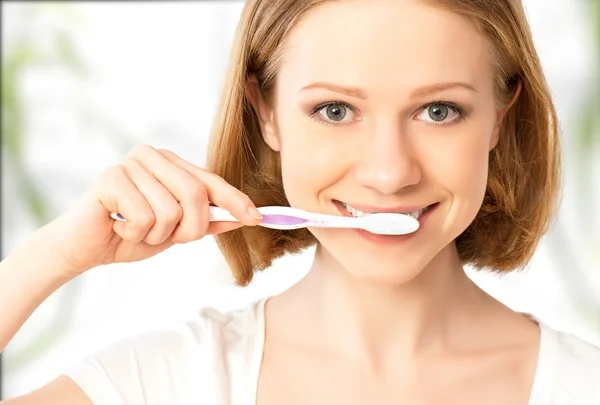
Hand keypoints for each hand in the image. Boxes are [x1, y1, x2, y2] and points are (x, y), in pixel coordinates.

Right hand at [46, 145, 261, 276]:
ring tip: (137, 229)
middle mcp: (153, 156)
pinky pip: (145, 218)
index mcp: (171, 163)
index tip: (257, 218)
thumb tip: (244, 217)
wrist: (87, 247)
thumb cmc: (131, 234)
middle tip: (169, 237)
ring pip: (171, 211)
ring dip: (158, 235)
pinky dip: (135, 234)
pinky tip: (119, 226)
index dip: (235, 200)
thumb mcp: (177, 231)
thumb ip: (207, 221)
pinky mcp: (112, 178)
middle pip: (196, 195)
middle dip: (190, 228)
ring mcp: (131, 164)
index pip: (211, 180)